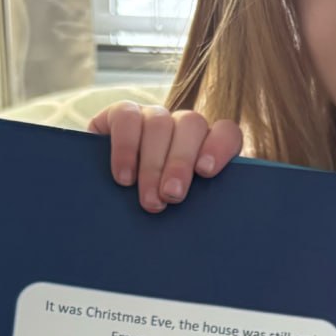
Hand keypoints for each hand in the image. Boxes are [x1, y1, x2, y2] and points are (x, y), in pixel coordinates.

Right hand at [87, 101, 242, 212]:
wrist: (109, 208)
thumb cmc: (155, 211)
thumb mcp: (181, 211)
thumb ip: (197, 205)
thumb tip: (206, 222)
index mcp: (206, 145)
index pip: (226, 132)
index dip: (219, 146)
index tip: (206, 172)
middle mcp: (181, 126)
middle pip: (191, 125)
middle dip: (180, 162)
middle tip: (171, 196)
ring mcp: (152, 116)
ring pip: (159, 122)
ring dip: (153, 163)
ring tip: (148, 199)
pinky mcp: (120, 114)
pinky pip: (126, 117)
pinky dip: (125, 147)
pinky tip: (124, 177)